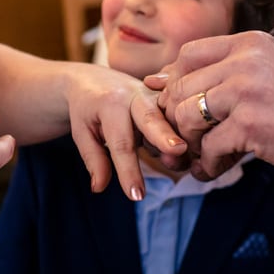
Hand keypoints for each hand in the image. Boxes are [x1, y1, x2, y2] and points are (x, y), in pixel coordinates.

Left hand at [66, 70, 185, 200]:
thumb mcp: (82, 133)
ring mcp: (155, 93)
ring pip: (171, 115)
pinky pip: (180, 112)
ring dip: (180, 137)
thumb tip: (99, 188)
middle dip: (165, 135)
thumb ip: (93, 159)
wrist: (95, 78)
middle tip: (178, 152)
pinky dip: (187, 130)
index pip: (121, 143)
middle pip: (151, 118)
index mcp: (111, 104)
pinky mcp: (168, 96)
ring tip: (181, 159)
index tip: (136, 195)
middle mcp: (136, 94)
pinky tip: (192, 147)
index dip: (129, 171)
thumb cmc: (87, 109)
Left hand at [145, 31, 273, 180]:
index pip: (188, 55)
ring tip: (204, 154)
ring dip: (190, 141)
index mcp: (248, 44)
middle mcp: (244, 61)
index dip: (176, 83)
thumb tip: (157, 81)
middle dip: (177, 118)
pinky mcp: (251, 124)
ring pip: (187, 115)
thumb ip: (221, 73)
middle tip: (190, 138)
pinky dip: (208, 163)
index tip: (182, 107)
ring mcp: (246, 91)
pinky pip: (208, 146)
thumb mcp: (265, 73)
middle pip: (181, 86)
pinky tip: (217, 168)